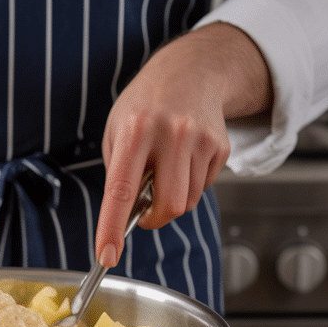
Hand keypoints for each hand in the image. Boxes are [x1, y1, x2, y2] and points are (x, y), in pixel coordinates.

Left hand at [97, 22, 271, 267]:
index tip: (107, 255)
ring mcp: (200, 139)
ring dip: (172, 198)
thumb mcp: (117, 130)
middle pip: (168, 205)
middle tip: (144, 211)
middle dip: (154, 218)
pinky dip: (190, 184)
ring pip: (187, 201)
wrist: (190, 72)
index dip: (112, 227)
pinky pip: (203, 187)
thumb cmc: (145, 105)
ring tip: (165, 168)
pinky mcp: (220, 146)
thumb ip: (118, 173)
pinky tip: (184, 158)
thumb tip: (128, 216)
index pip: (121, 190)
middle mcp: (171, 134)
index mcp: (135, 130)